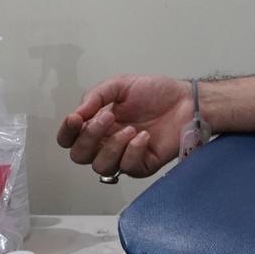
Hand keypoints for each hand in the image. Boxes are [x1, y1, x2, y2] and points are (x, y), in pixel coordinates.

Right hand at [56, 75, 194, 177]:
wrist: (187, 100)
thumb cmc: (156, 92)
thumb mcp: (121, 85)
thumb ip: (95, 96)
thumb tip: (76, 114)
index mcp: (98, 125)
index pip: (69, 139)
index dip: (66, 132)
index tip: (76, 118)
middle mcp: (106, 143)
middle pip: (79, 155)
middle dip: (89, 137)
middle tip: (109, 118)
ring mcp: (124, 155)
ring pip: (101, 166)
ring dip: (112, 146)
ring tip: (131, 128)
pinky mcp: (143, 165)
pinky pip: (127, 168)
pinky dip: (133, 151)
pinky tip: (144, 136)